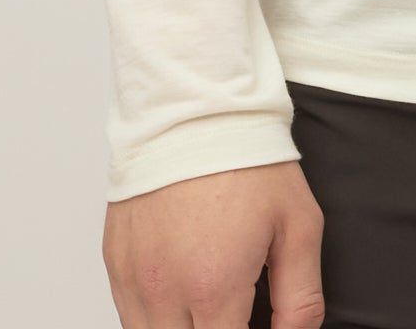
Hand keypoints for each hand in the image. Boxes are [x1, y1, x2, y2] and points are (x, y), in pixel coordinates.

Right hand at [103, 158, 325, 328]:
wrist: (196, 109)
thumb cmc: (249, 162)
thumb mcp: (298, 225)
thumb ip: (300, 296)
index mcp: (213, 288)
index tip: (255, 325)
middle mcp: (164, 292)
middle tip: (233, 315)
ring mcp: (133, 279)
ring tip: (208, 305)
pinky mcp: (115, 263)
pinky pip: (128, 316)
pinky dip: (153, 317)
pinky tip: (180, 294)